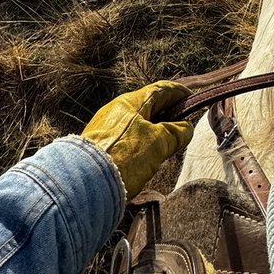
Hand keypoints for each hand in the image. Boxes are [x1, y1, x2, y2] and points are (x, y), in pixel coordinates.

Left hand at [81, 81, 191, 198]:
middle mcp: (115, 111)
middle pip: (147, 108)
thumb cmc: (123, 157)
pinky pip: (123, 141)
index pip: (160, 90)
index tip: (190, 97)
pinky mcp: (96, 147)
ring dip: (152, 133)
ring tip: (163, 149)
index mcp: (130, 102)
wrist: (83, 183)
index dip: (178, 93)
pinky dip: (138, 146)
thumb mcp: (159, 143)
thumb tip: (185, 128)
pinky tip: (142, 161)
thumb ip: (176, 133)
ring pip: (135, 126)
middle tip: (180, 128)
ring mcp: (103, 129)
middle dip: (165, 116)